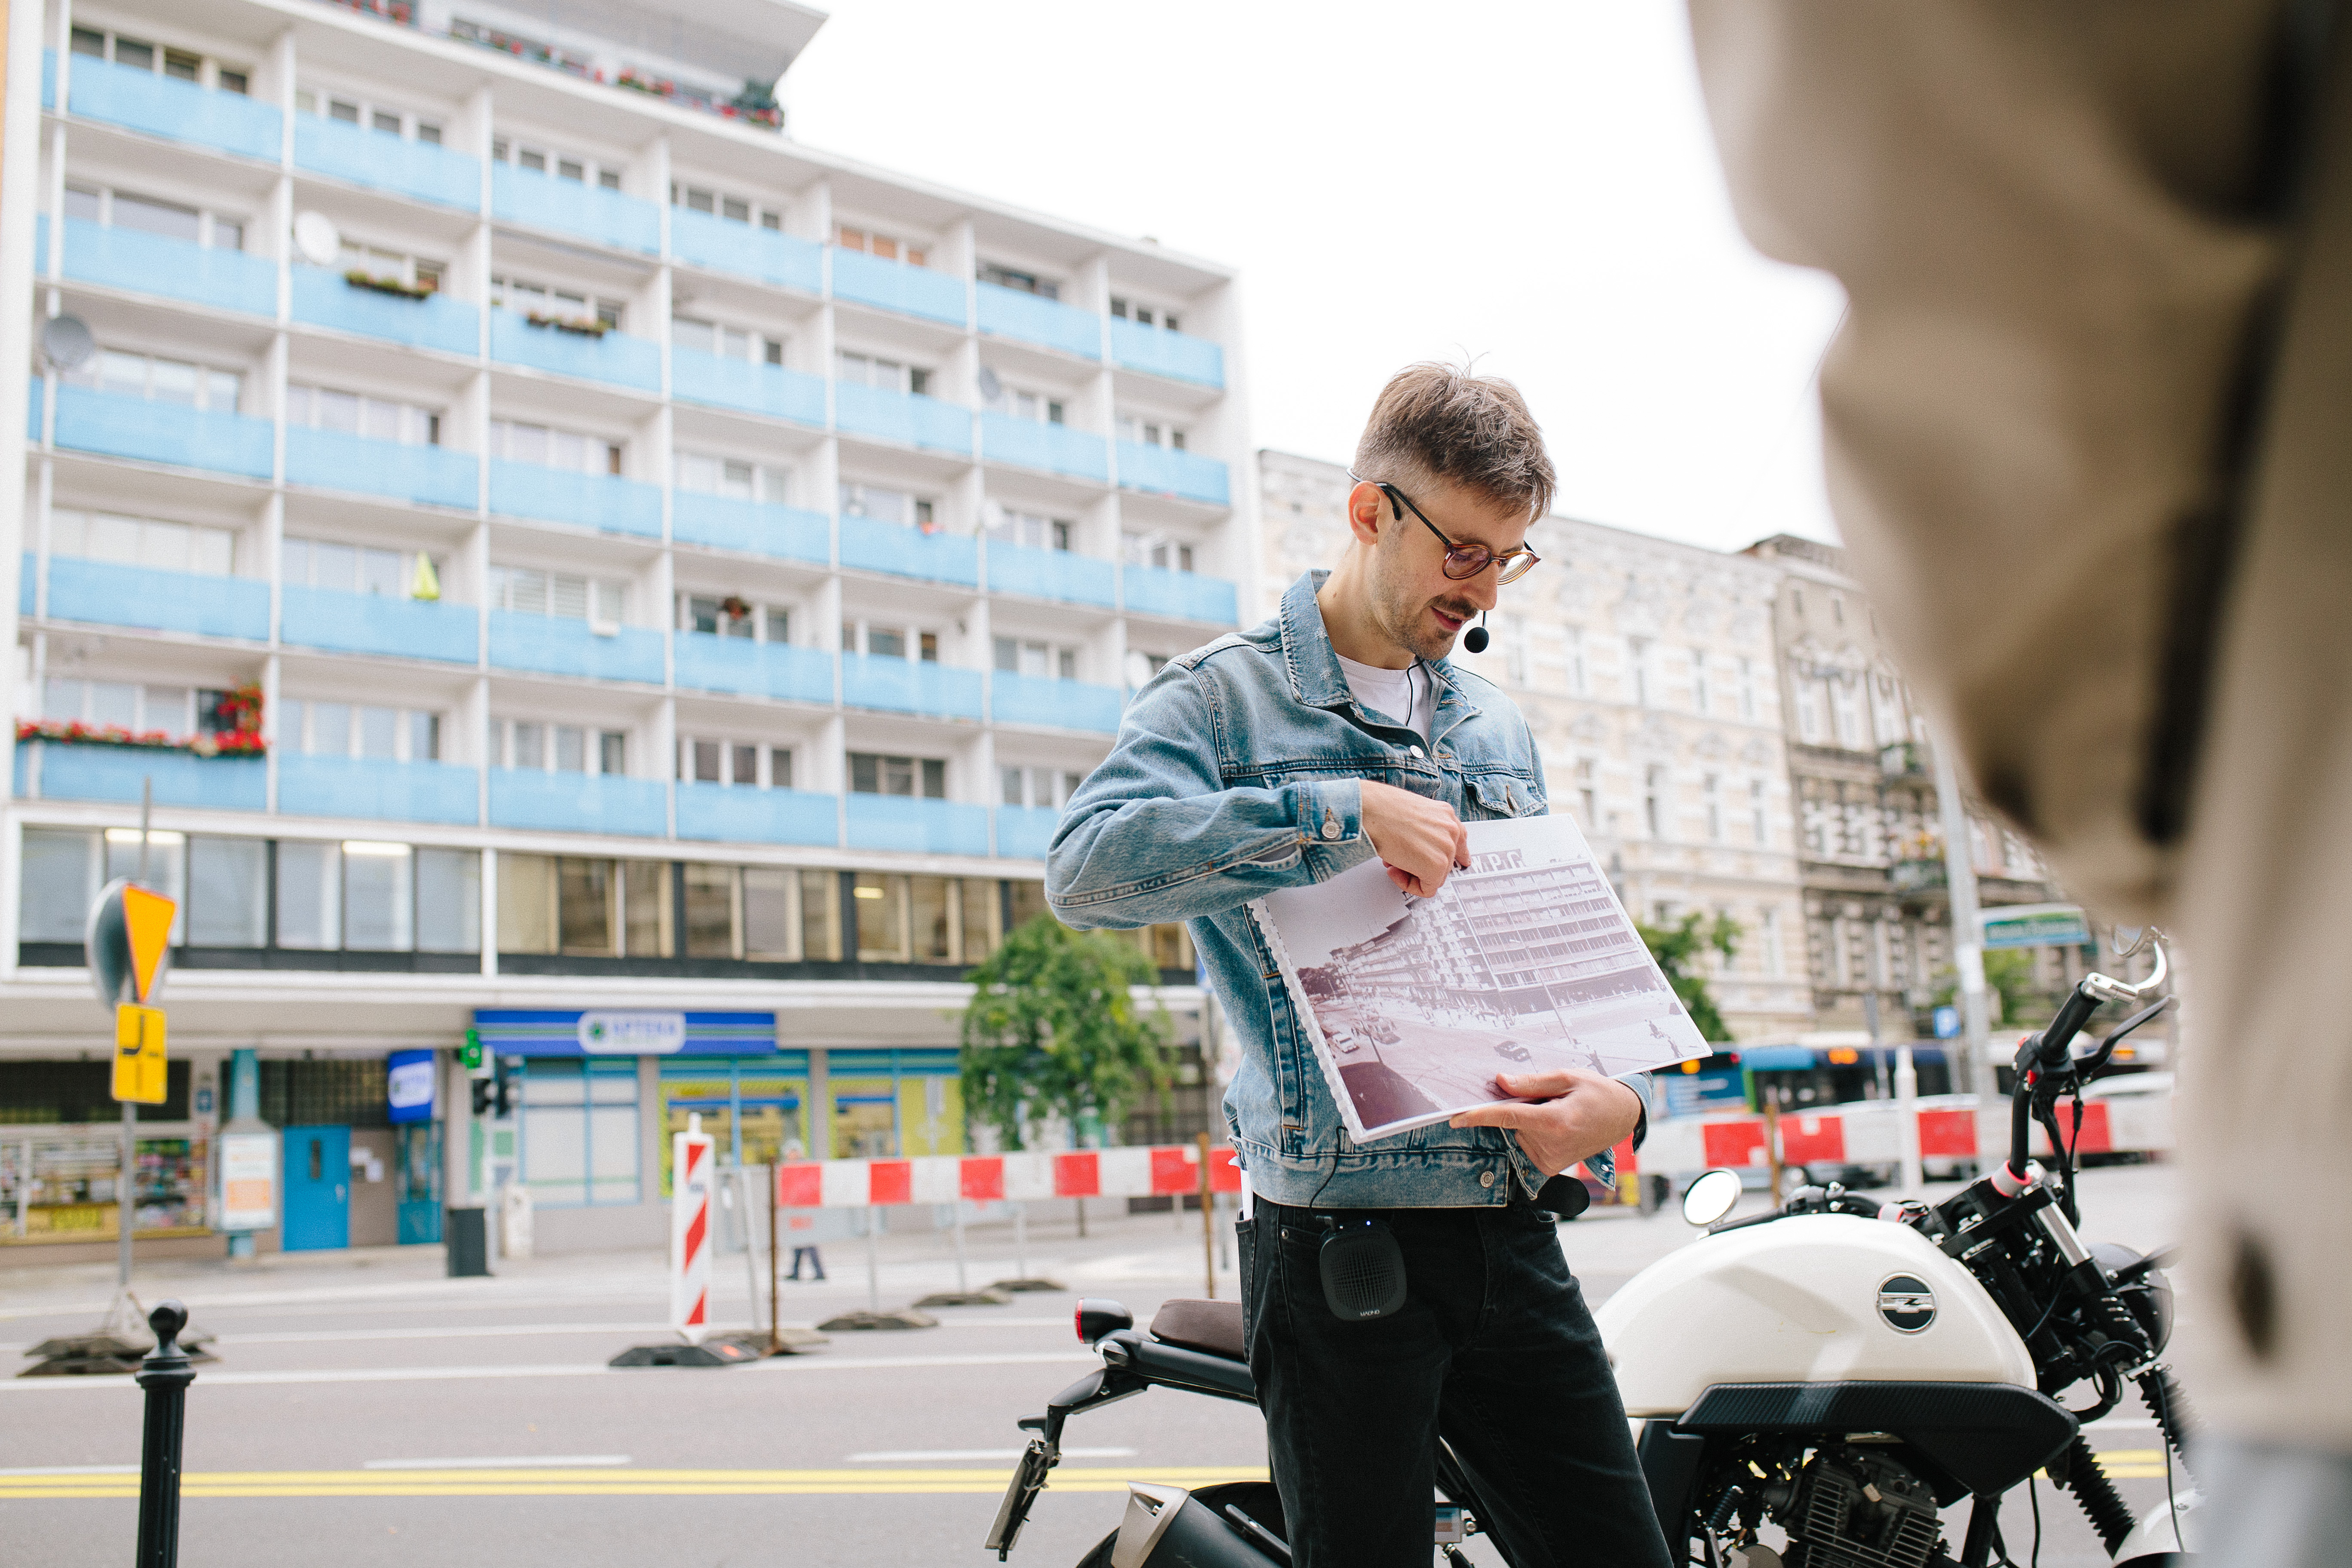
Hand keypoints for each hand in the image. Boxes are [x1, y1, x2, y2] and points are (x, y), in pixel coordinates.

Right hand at [1359, 781, 1468, 896]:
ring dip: (1412, 873)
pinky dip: (1408, 885)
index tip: (1461, 862)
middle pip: (1444, 862)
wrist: (1370, 811)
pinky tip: (1394, 870)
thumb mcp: (1411, 813)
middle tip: (1398, 858)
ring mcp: (1446, 847)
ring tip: (1392, 861)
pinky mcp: (1436, 865)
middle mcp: (1450, 829)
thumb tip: (1419, 849)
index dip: (1458, 854)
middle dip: (1419, 864)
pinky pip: (1427, 889)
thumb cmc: (1381, 809)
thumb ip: (1424, 829)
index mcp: (1445, 814)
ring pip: (1435, 876)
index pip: (1460, 839)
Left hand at [1447, 1069, 1642, 1176]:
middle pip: (1513, 1121)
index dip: (1479, 1116)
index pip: (1508, 1117)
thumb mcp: (1568, 1077)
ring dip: (1528, 1120)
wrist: (1622, 1117)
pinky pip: (1527, 1144)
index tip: (1455, 1117)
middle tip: (1547, 1098)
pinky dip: (1533, 1132)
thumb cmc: (1597, 1093)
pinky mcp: (1550, 1167)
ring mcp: (1551, 1159)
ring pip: (1519, 1133)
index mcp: (1556, 1122)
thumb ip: (1532, 1082)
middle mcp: (1552, 1145)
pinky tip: (1556, 1126)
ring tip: (1558, 1111)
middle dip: (1519, 1106)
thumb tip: (1500, 1082)